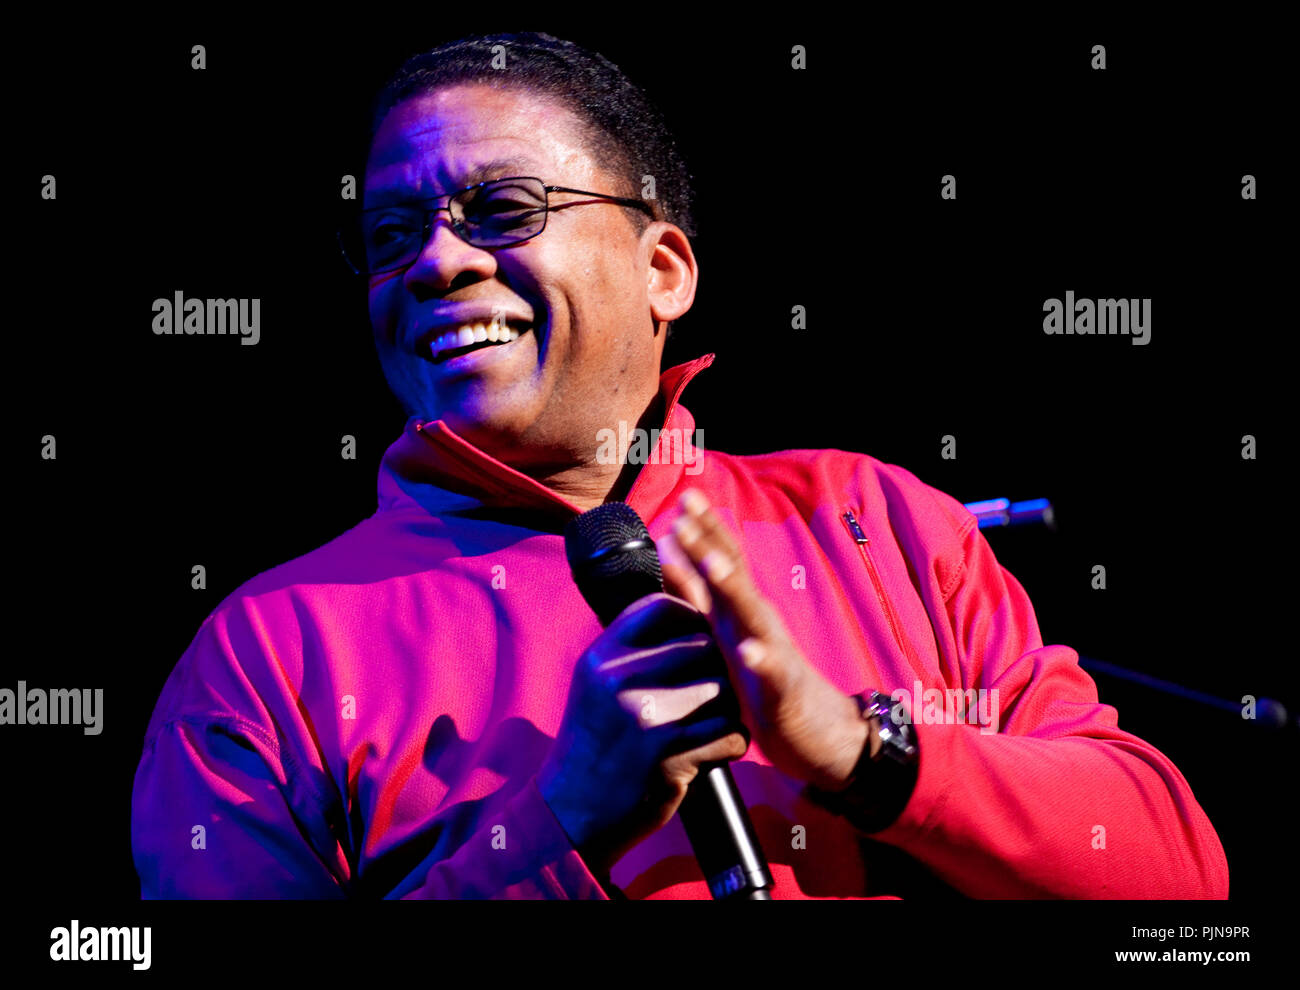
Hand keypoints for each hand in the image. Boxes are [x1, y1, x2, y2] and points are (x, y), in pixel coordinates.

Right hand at [537, 593, 750, 873]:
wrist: (570, 813)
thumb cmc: (592, 744)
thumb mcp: (594, 684)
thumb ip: (630, 650)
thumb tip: (681, 611)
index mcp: (602, 657)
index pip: (662, 608)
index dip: (691, 617)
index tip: (699, 640)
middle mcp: (621, 680)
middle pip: (703, 646)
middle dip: (718, 667)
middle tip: (713, 691)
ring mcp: (646, 717)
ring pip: (723, 688)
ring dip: (729, 706)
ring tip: (715, 722)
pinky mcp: (670, 755)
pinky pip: (730, 732)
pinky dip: (732, 742)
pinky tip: (716, 750)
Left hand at [659, 489, 869, 792]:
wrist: (820, 733)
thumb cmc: (764, 681)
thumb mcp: (726, 632)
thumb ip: (698, 594)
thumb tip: (669, 551)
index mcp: (740, 610)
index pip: (723, 559)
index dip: (703, 528)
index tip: (682, 495)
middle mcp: (757, 622)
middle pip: (734, 572)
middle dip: (710, 537)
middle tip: (688, 502)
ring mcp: (773, 652)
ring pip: (752, 615)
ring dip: (732, 586)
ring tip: (711, 561)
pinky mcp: (783, 690)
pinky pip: (772, 673)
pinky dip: (761, 660)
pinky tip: (750, 651)